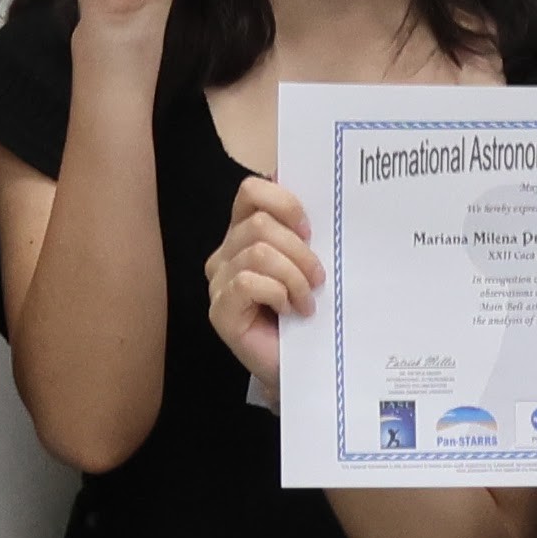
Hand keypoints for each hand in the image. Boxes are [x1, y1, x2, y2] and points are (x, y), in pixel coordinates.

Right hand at [205, 173, 321, 397]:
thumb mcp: (310, 262)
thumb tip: (289, 172)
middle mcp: (226, 253)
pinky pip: (249, 283)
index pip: (252, 191)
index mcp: (244, 232)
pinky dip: (278, 294)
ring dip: (294, 277)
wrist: (305, 365)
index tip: (310, 230)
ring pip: (259, 253)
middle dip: (300, 251)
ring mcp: (219, 282)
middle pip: (261, 224)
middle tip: (318, 279)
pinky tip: (289, 311)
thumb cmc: (308, 313)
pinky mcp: (220, 310)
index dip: (284, 203)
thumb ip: (301, 226)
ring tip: (306, 300)